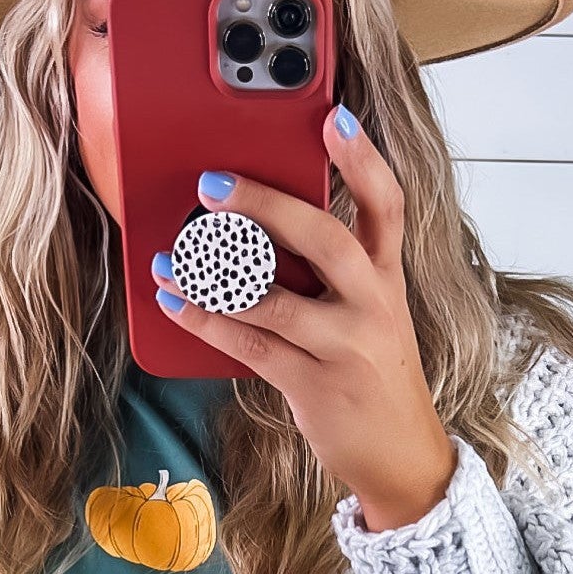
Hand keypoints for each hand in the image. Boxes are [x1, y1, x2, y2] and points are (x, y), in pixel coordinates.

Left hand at [150, 105, 457, 531]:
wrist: (401, 455)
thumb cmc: (374, 376)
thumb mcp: (373, 315)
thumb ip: (335, 273)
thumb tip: (265, 228)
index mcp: (387, 278)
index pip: (386, 206)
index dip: (363, 160)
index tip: (335, 118)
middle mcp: (372, 306)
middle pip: (326, 239)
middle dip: (266, 206)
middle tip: (212, 184)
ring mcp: (345, 348)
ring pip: (276, 301)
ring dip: (215, 276)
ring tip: (171, 257)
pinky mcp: (315, 386)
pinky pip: (252, 346)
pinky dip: (208, 322)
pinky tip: (177, 304)